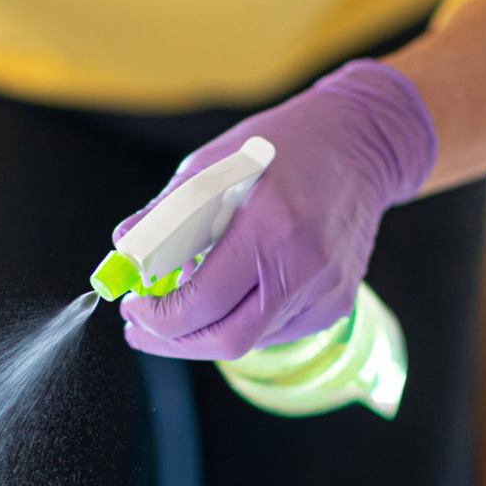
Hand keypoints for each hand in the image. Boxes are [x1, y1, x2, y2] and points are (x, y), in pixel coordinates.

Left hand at [118, 60, 436, 360]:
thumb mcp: (212, 165)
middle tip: (140, 329)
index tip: (132, 307)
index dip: (158, 317)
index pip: (202, 303)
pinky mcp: (337, 303)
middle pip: (227, 341)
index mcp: (268, 227)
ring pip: (250, 339)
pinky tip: (233, 289)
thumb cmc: (280, 147)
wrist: (361, 142)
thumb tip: (124, 248)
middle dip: (174, 342)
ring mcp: (326, 290)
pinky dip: (242, 318)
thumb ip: (166, 214)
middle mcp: (303, 266)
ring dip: (206, 328)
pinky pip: (275, 329)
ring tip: (185, 296)